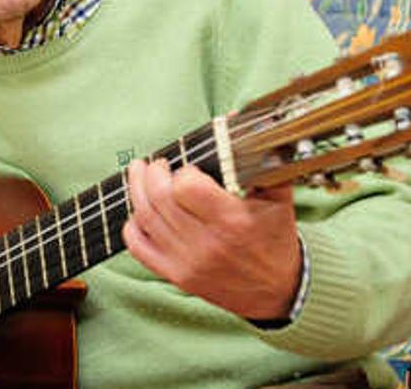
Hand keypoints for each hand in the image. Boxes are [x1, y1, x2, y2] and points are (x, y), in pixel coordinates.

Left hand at [123, 158, 302, 320]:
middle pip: (159, 199)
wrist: (278, 290)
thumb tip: (237, 119)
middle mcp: (206, 243)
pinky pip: (139, 247)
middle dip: (152, 173)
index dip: (184, 171)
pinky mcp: (176, 276)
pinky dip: (131, 225)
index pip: (187, 187)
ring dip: (136, 190)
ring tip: (139, 174)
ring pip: (145, 218)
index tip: (190, 167)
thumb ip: (261, 158)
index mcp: (232, 221)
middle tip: (156, 164)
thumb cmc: (275, 238)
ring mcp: (187, 262)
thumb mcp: (278, 196)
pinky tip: (137, 211)